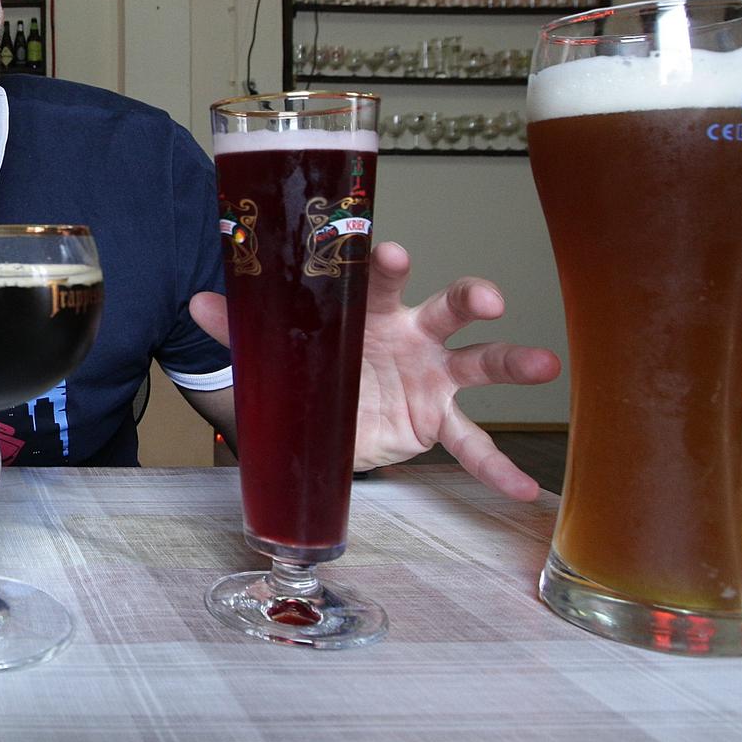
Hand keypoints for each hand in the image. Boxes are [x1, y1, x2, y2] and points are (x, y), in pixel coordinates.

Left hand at [188, 241, 560, 500]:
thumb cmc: (317, 363)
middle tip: (488, 298)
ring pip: (479, 364)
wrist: (327, 417)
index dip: (386, 265)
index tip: (389, 254)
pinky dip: (496, 465)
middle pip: (447, 308)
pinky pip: (470, 443)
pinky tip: (524, 487)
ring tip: (543, 364)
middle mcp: (412, 335)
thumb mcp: (280, 351)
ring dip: (513, 361)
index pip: (381, 280)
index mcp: (370, 310)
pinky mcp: (437, 419)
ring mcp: (432, 376)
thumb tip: (198, 301)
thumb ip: (245, 329)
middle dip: (468, 298)